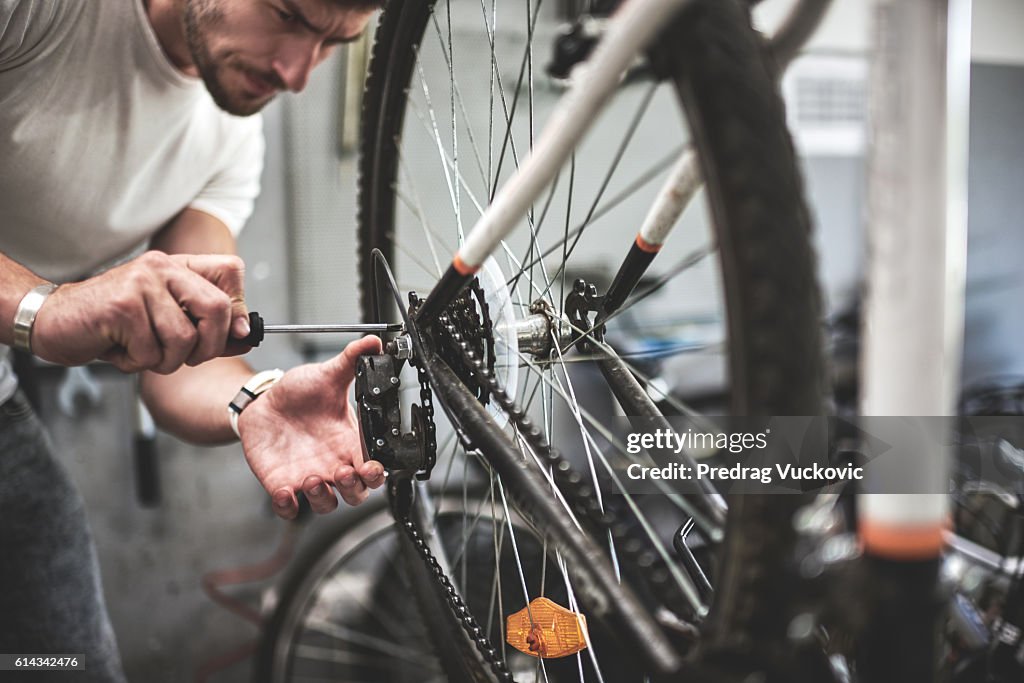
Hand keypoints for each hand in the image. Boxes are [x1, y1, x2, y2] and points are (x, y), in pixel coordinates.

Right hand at [32, 251, 249, 372]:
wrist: (52, 321)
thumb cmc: (113, 325)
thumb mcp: (166, 321)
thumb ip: (207, 326)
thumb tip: (246, 334)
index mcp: (177, 266)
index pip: (232, 269)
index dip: (237, 307)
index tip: (226, 333)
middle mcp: (161, 267)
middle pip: (218, 309)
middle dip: (208, 347)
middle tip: (184, 358)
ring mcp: (141, 284)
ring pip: (184, 339)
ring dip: (165, 361)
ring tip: (141, 352)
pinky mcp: (122, 307)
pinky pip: (152, 353)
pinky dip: (137, 364)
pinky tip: (118, 350)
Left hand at [237, 335, 386, 518]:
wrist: (264, 402)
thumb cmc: (300, 393)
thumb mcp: (327, 375)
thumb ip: (351, 360)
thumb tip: (374, 341)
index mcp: (349, 443)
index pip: (373, 469)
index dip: (376, 475)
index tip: (371, 467)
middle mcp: (333, 464)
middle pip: (356, 494)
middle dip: (354, 490)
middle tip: (344, 474)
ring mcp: (308, 477)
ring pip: (326, 504)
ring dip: (322, 498)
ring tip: (312, 478)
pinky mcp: (282, 483)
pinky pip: (290, 508)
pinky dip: (289, 507)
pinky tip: (285, 491)